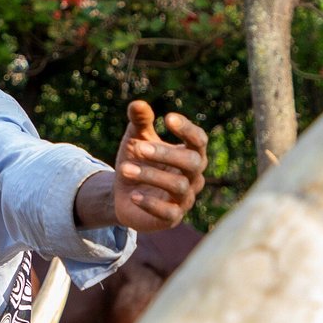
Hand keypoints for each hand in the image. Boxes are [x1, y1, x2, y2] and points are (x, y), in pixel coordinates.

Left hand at [113, 100, 207, 231]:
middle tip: (138, 147)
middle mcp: (193, 176)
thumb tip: (137, 103)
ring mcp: (185, 198)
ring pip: (178, 185)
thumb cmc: (139, 162)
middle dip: (165, 153)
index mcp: (190, 153)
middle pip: (191, 162)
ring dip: (150, 176)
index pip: (199, 140)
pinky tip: (133, 195)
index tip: (168, 118)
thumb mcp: (136, 139)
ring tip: (124, 169)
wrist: (124, 195)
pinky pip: (168, 212)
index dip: (187, 129)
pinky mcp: (172, 218)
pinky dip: (151, 203)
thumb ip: (139, 122)